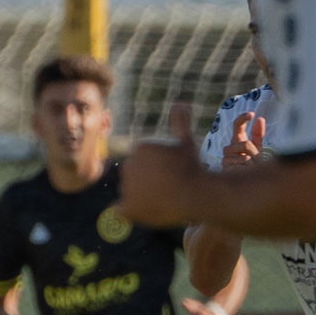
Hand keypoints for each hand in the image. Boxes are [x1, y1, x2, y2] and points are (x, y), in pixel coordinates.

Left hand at [119, 102, 204, 227]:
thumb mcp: (186, 141)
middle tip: (168, 186)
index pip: (144, 161)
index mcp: (139, 148)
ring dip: (141, 196)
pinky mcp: (127, 208)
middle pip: (135, 175)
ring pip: (130, 192)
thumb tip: (181, 102)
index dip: (158, 168)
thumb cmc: (191, 167)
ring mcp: (126, 188)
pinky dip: (128, 212)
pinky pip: (120, 211)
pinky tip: (142, 211)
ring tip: (163, 198)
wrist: (195, 194)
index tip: (172, 172)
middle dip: (148, 180)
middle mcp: (128, 166)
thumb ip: (180, 122)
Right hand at [221, 112, 264, 169]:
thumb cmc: (250, 164)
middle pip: (245, 144)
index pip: (237, 126)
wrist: (244, 181)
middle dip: (254, 153)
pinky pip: (242, 166)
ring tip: (249, 168)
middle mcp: (229, 147)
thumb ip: (258, 134)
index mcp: (237, 140)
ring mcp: (225, 158)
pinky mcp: (225, 168)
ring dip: (251, 164)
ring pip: (245, 157)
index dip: (243, 118)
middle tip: (255, 161)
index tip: (251, 114)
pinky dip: (247, 170)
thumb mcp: (257, 148)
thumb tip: (260, 118)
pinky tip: (243, 173)